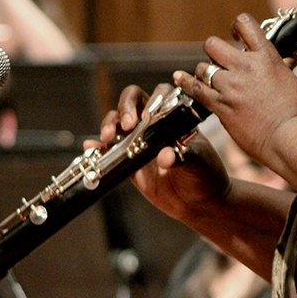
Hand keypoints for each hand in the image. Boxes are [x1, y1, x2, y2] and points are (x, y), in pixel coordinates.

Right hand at [85, 84, 230, 221]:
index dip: (153, 100)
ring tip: (107, 137)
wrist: (199, 203)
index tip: (149, 117)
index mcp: (175, 117)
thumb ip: (184, 158)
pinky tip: (90, 147)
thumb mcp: (199, 164)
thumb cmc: (206, 176)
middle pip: (132, 100)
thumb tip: (165, 156)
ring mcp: (139, 141)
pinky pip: (109, 151)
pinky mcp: (128, 162)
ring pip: (117, 122)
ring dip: (109, 124)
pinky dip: (96, 148)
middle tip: (127, 125)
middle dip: (125, 108)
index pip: (160, 94)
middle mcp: (154, 124)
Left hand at [174, 13, 296, 164]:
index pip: (245, 24)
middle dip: (215, 52)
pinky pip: (196, 88)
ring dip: (205, 73)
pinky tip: (179, 77)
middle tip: (221, 63)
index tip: (235, 35)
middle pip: (214, 45)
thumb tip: (291, 58)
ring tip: (211, 81)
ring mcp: (231, 86)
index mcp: (266, 56)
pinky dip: (186, 82)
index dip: (236, 27)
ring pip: (203, 67)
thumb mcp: (292, 81)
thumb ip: (284, 67)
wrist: (290, 136)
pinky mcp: (221, 105)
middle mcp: (245, 66)